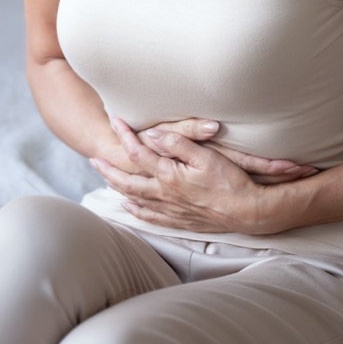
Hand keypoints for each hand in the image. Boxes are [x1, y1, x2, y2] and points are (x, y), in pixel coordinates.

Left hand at [90, 118, 284, 233]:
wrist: (248, 212)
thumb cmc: (231, 182)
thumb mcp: (206, 156)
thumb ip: (177, 144)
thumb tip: (152, 135)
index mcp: (168, 176)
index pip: (139, 153)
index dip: (125, 136)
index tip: (115, 122)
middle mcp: (164, 195)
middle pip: (127, 182)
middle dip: (109, 169)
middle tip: (94, 159)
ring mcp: (171, 211)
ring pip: (135, 199)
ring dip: (118, 188)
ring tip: (105, 179)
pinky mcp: (180, 222)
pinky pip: (150, 217)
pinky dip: (136, 212)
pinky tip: (130, 208)